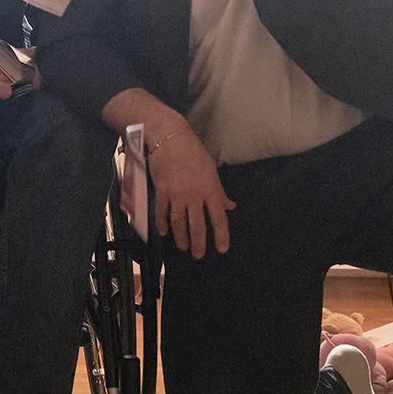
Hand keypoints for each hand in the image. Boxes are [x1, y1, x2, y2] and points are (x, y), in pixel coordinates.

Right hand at [147, 125, 235, 258]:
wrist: (170, 138)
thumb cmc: (193, 151)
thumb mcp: (211, 170)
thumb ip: (219, 192)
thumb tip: (230, 206)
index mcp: (211, 189)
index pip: (219, 218)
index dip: (221, 236)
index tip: (221, 249)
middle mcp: (195, 195)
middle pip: (197, 225)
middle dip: (198, 243)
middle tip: (198, 255)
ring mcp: (177, 194)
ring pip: (179, 222)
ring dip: (181, 237)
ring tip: (183, 247)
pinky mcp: (162, 191)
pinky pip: (162, 212)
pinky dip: (163, 223)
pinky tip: (164, 232)